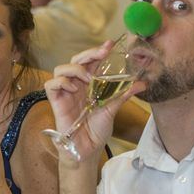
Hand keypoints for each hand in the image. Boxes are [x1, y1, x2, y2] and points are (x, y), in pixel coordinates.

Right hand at [45, 42, 144, 161]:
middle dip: (88, 54)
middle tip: (102, 52)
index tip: (109, 44)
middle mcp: (76, 85)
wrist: (88, 149)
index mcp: (88, 84)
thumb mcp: (113, 109)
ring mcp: (65, 93)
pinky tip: (73, 89)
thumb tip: (142, 84)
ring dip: (75, 69)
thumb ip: (123, 94)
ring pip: (60, 69)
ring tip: (87, 78)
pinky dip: (62, 82)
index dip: (97, 51)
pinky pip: (51, 84)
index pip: (90, 62)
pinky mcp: (56, 102)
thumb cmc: (98, 130)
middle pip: (75, 60)